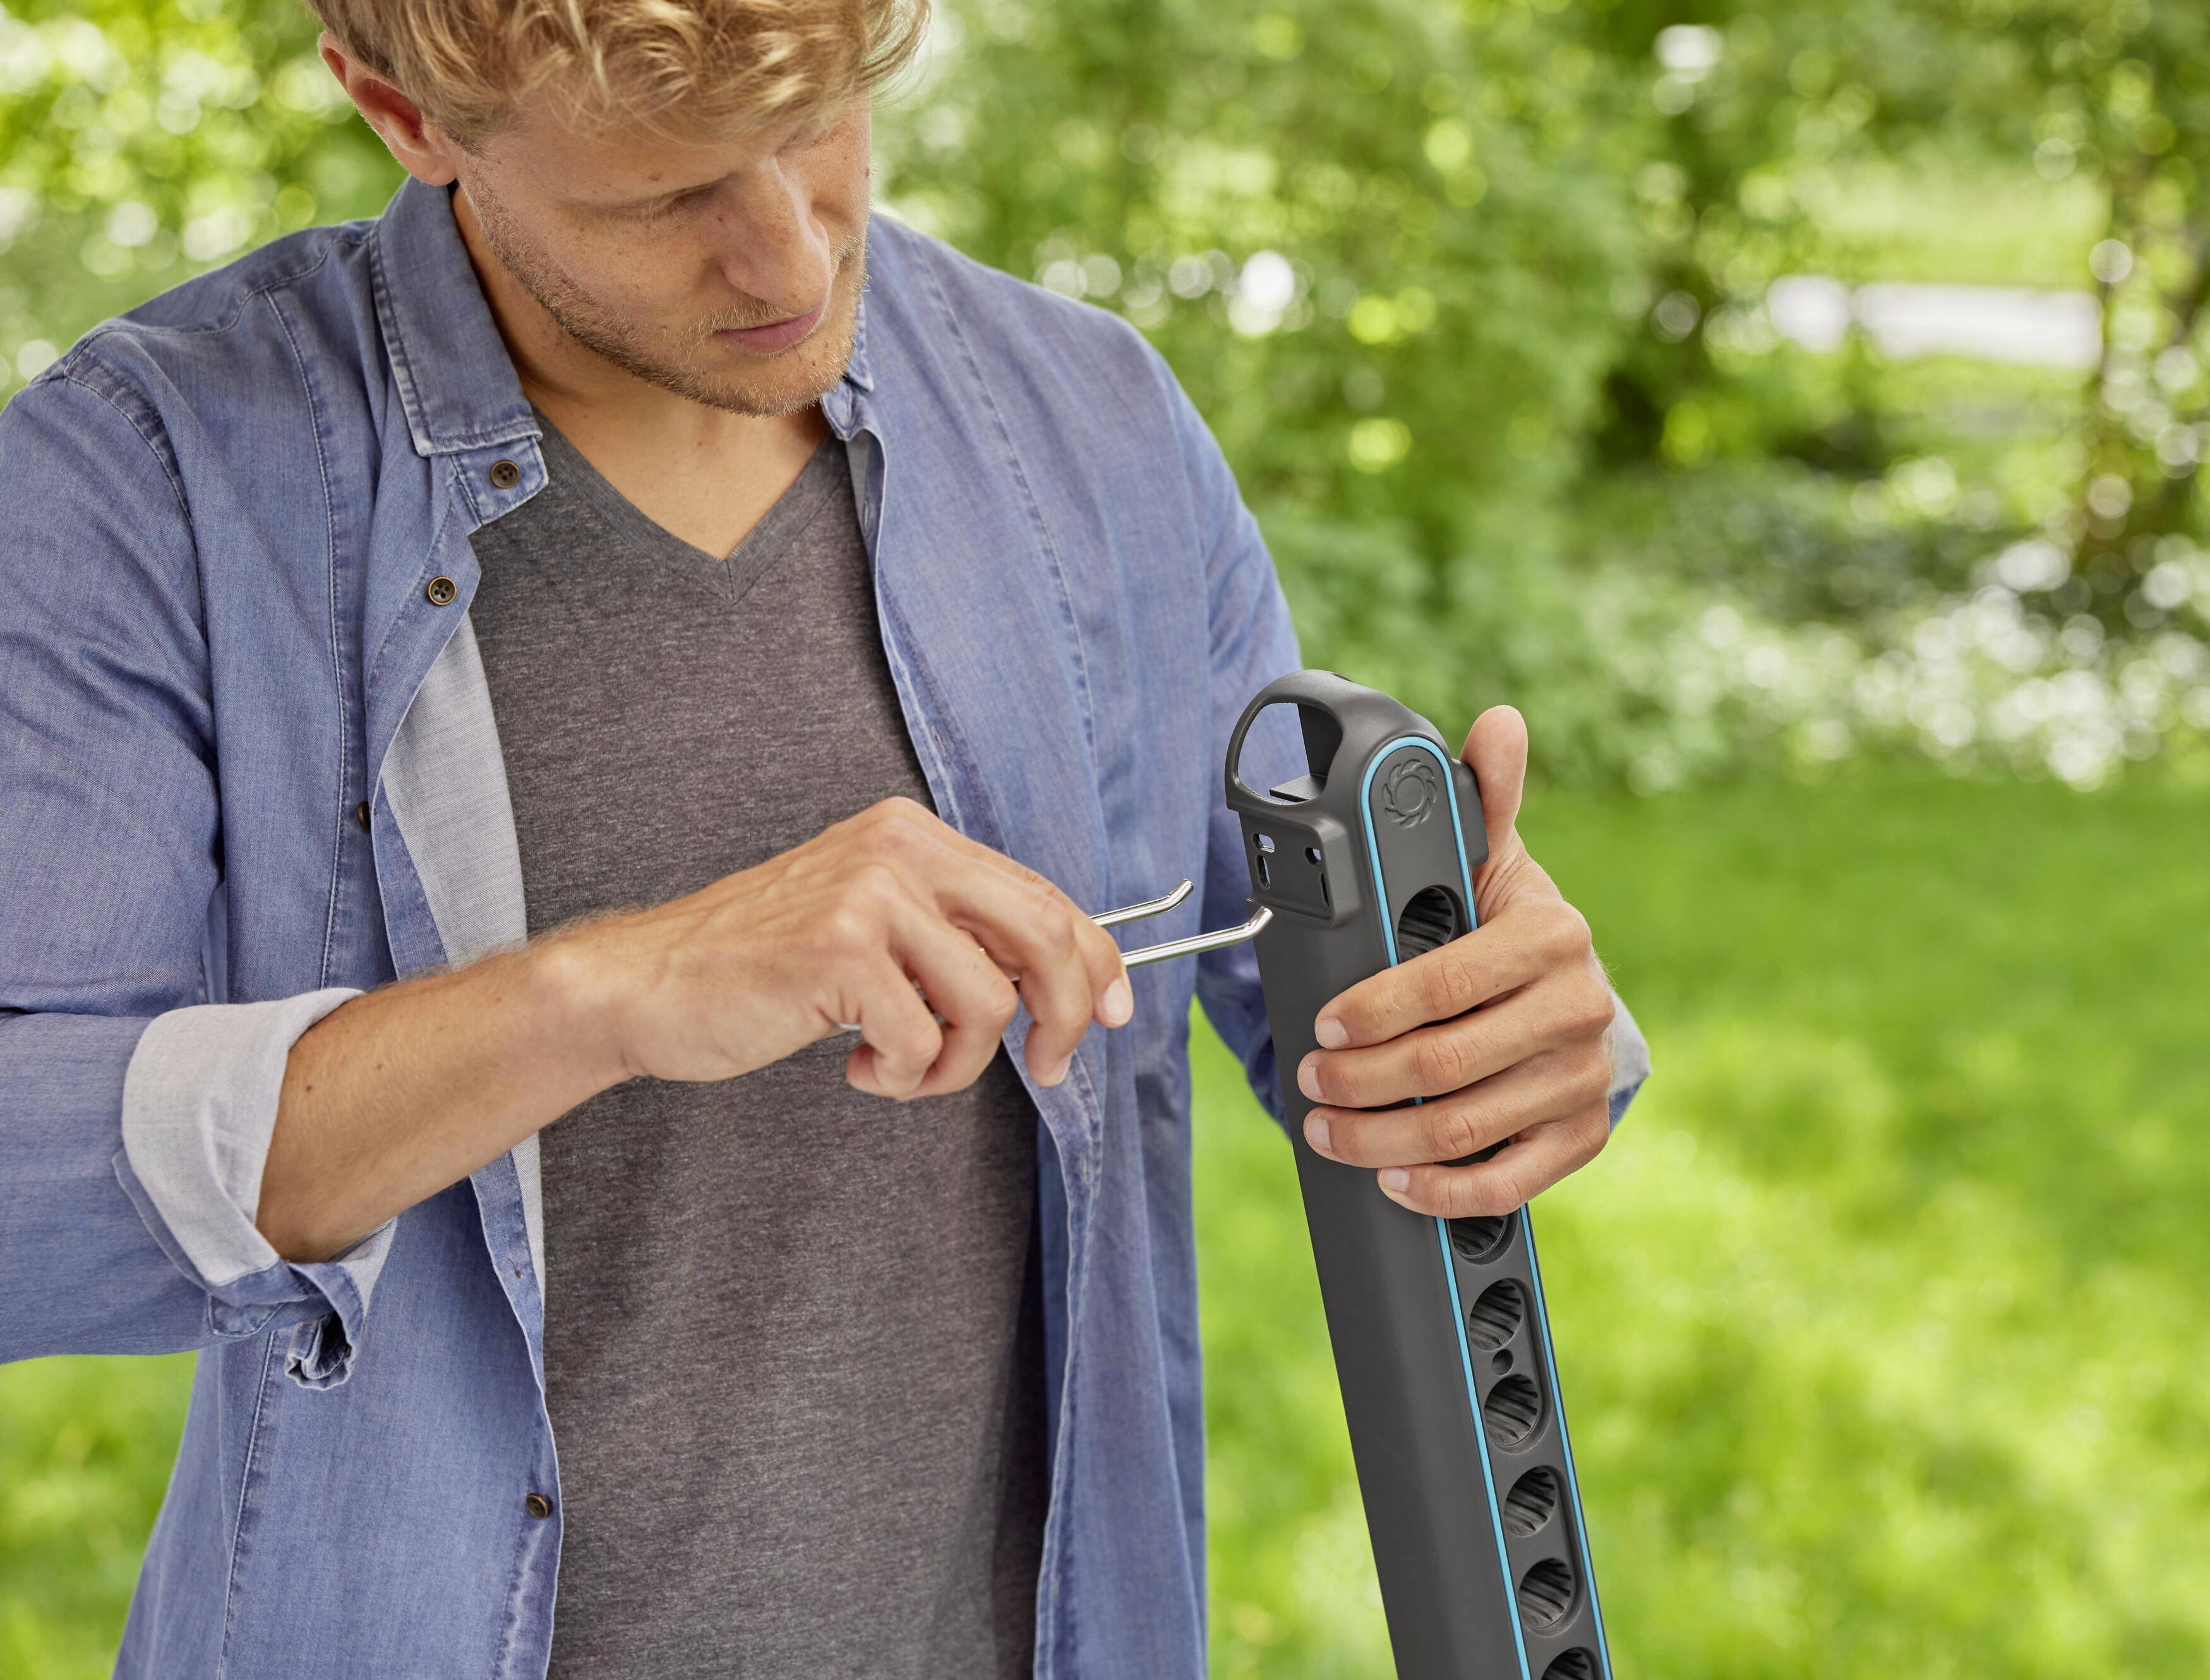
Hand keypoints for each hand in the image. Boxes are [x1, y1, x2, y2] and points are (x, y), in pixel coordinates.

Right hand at [544, 797, 1130, 1099]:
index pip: (1044, 894)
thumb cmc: (764, 969)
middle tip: (1049, 1068)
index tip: (1116, 1012)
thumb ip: (954, 937)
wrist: (649, 984)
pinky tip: (859, 1067)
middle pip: (1044, 935)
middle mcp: (899, 849)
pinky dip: (905, 1076)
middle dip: (1067, 1015)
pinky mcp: (840, 950)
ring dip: (956, 1064)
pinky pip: (924, 1040)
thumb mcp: (874, 927)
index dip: (1098, 960)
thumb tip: (1069, 984)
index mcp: (913, 836)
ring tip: (900, 1065)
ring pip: (987, 1002)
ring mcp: (869, 895)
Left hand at [1293, 707, 1616, 1216]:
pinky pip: (1511, 1181)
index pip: (1446, 983)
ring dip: (1385, 1140)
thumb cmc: (1504, 927)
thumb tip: (1497, 724)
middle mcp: (1579, 1008)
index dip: (1374, 1011)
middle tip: (1311, 1083)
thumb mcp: (1490, 860)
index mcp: (1552, 935)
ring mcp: (1583, 1077)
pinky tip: (1396, 1182)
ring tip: (1330, 1132)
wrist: (1569, 995)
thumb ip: (1483, 797)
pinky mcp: (1583, 1134)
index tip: (1323, 1026)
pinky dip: (1445, 1190)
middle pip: (1449, 1064)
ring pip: (1470, 1127)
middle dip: (1362, 1082)